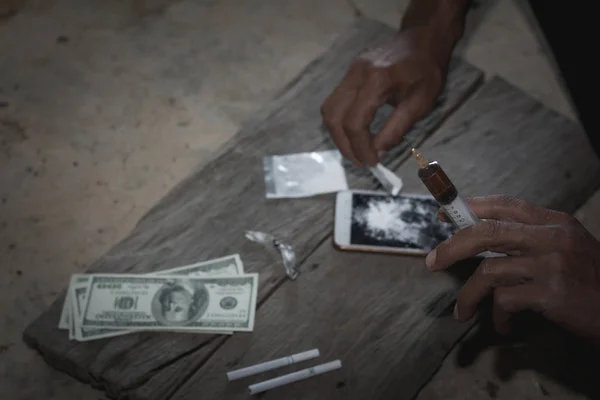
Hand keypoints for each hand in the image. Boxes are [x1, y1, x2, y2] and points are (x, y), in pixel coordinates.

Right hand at [320, 28, 449, 166]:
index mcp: (376, 80)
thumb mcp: (420, 103)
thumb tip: (377, 151)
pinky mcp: (348, 74)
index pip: (355, 122)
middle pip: (333, 117)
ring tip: (356, 150)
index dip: (359, 147)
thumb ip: (396, 129)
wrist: (423, 38)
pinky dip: (341, 122)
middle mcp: (356, 74)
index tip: (372, 162)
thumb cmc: (427, 70)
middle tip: (361, 161)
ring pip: (329, 110)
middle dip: (344, 145)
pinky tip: (356, 133)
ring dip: (338, 135)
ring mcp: (349, 72)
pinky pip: (335, 102)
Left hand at [427, 195, 599, 343]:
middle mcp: (552, 236)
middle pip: (485, 232)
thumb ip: (531, 240)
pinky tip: (504, 325)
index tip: (443, 213)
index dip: (470, 207)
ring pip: (489, 272)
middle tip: (432, 262)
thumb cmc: (591, 282)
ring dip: (469, 296)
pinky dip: (497, 316)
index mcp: (555, 222)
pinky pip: (504, 300)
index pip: (504, 204)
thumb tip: (481, 238)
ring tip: (463, 311)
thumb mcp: (567, 249)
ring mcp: (552, 263)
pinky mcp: (551, 292)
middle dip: (452, 247)